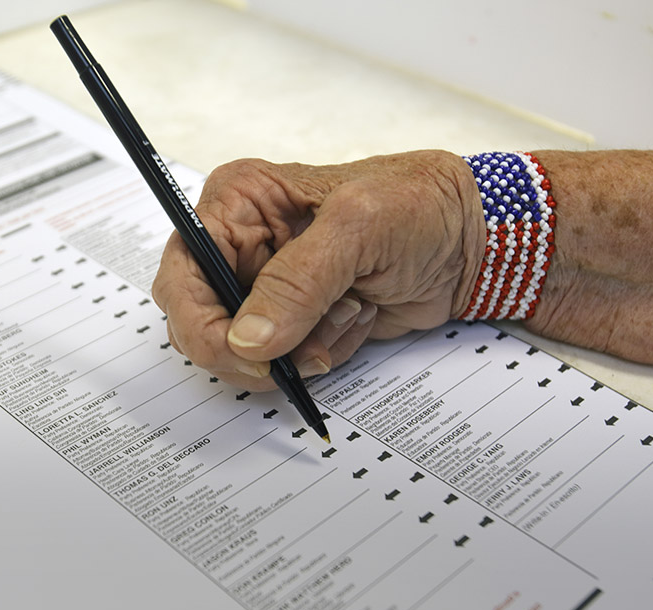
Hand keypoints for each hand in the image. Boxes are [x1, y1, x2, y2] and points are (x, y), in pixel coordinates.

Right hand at [151, 151, 484, 390]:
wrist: (470, 241)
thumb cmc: (421, 206)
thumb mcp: (358, 228)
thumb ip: (298, 282)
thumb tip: (248, 338)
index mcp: (238, 203)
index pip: (183, 275)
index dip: (204, 324)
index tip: (249, 354)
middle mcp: (240, 244)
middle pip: (202, 323)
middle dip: (259, 346)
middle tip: (309, 346)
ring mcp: (265, 286)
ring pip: (243, 352)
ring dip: (299, 350)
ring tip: (349, 311)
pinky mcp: (292, 319)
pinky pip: (281, 362)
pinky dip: (319, 356)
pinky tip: (355, 319)